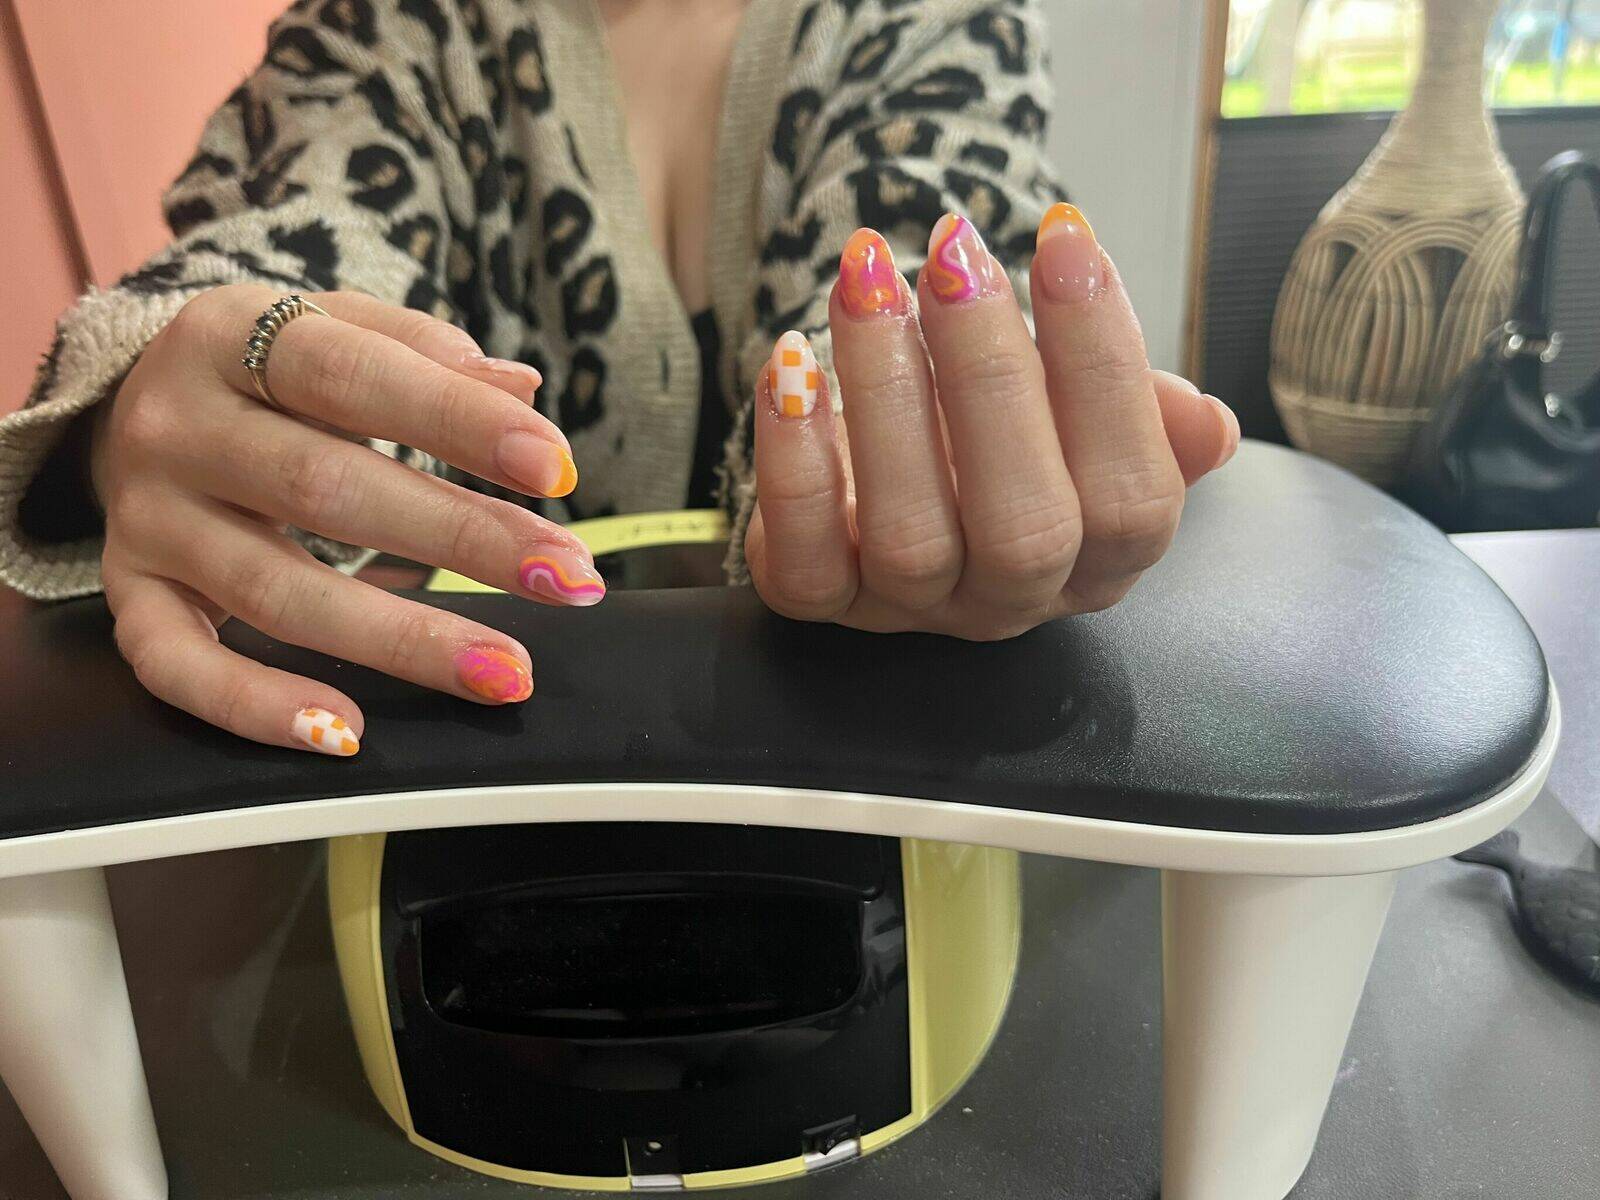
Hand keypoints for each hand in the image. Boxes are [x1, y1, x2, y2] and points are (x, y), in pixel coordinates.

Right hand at [94, 285, 604, 755]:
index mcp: (229, 334)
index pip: (350, 373)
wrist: (135, 404)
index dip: (456, 420)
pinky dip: (254, 706)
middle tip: (569, 579)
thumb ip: (424, 353)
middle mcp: (174, 425)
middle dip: (463, 538)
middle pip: (323, 488)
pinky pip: (175, 665)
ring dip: (402, 641)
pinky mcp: (129, 592)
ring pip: (275, 591)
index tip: (556, 468)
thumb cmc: (273, 374)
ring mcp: (144, 518)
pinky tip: (346, 734)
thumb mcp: (336, 331)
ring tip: (505, 673)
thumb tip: (523, 387)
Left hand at [745, 206, 1239, 638]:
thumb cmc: (995, 430)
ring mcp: (910, 608)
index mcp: (1099, 555)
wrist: (883, 474)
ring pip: (910, 536)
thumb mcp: (1077, 416)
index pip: (1133, 497)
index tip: (1065, 238)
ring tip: (867, 281)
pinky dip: (793, 460)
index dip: (1107, 369)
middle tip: (955, 254)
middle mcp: (1012, 597)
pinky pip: (801, 563)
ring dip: (887, 394)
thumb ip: (1141, 415)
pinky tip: (792, 361)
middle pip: (1026, 527)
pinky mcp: (817, 597)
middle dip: (992, 378)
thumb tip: (1206, 424)